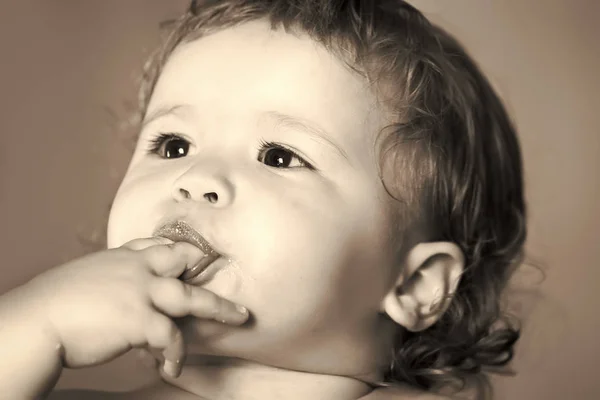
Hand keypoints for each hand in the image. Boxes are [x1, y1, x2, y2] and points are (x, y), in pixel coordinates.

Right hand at [21, 237, 248, 376]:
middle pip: (184, 261)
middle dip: (208, 268)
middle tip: (223, 268)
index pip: (158, 244)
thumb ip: (114, 278)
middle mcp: (137, 268)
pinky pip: (170, 337)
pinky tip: (171, 367)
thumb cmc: (57, 302)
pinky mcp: (140, 319)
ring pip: (192, 297)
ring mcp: (141, 292)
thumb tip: (125, 296)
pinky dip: (174, 354)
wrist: (37, 320)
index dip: (178, 251)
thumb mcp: (88, 276)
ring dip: (219, 308)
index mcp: (123, 256)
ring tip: (239, 317)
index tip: (195, 256)